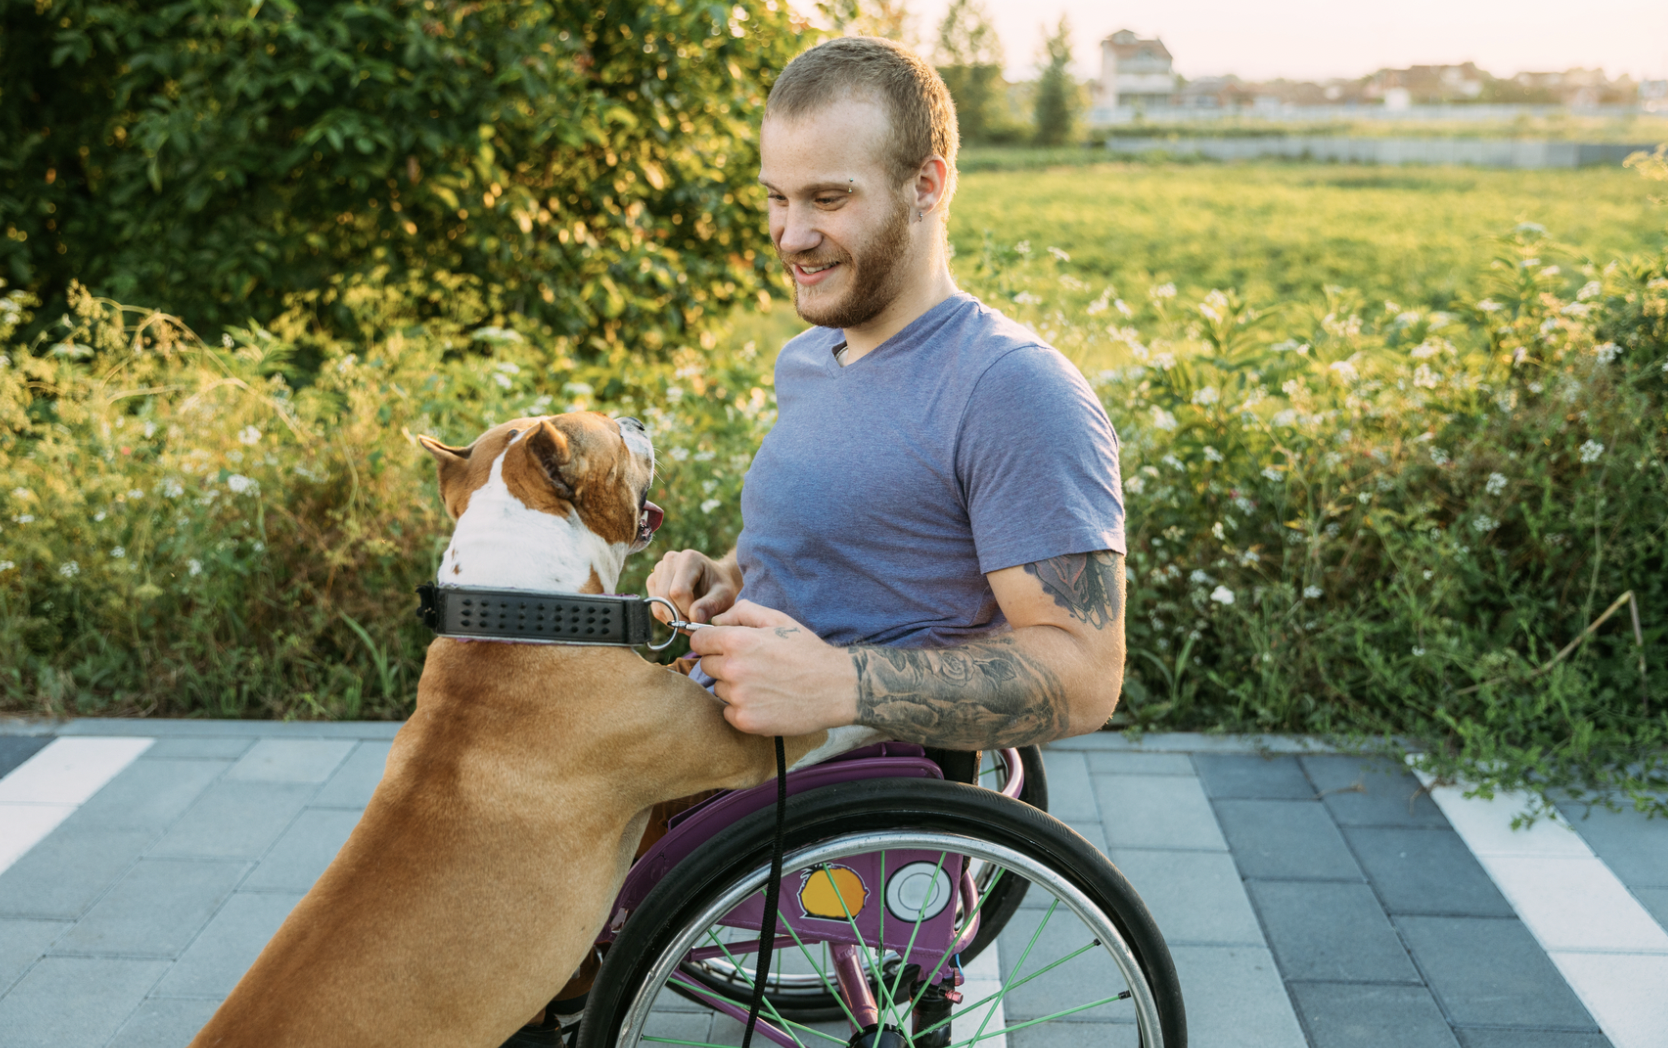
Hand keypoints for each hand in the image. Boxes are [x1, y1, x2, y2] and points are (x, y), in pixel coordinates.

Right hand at [645, 548, 741, 624]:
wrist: (714, 581)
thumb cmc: (720, 586)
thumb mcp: (724, 595)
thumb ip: (711, 605)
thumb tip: (694, 618)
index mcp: (689, 558)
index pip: (678, 591)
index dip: (687, 610)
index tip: (699, 618)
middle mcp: (670, 559)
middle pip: (664, 596)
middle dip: (678, 616)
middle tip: (693, 624)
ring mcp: (659, 570)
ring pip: (658, 602)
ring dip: (672, 618)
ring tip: (689, 620)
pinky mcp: (653, 581)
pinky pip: (654, 605)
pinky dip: (667, 616)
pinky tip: (681, 615)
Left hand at [688, 600, 857, 735]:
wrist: (836, 687)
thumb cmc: (808, 651)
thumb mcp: (778, 620)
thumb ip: (742, 612)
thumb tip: (715, 620)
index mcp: (738, 641)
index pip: (699, 640)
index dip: (709, 641)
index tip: (720, 646)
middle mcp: (733, 669)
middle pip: (706, 665)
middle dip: (723, 663)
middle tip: (752, 665)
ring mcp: (739, 697)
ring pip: (719, 689)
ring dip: (733, 687)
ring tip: (763, 683)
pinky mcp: (746, 721)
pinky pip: (728, 712)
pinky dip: (741, 708)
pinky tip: (764, 701)